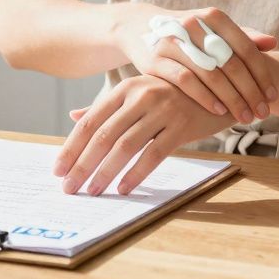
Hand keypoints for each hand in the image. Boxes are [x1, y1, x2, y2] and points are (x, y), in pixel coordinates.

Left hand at [53, 76, 231, 195]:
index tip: (58, 170)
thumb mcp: (140, 93)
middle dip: (83, 165)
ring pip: (125, 146)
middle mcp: (141, 96)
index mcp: (126, 88)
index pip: (90, 121)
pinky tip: (124, 188)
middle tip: (69, 188)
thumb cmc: (174, 93)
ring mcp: (163, 109)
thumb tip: (74, 117)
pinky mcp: (182, 126)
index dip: (71, 147)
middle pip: (103, 136)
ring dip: (106, 172)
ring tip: (93, 191)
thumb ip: (107, 106)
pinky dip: (136, 173)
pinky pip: (154, 154)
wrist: (221, 87)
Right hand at [117, 6, 277, 124]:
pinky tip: (219, 111)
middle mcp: (193, 25)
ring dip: (231, 99)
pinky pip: (185, 81)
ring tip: (244, 117)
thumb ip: (243, 37)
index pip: (246, 48)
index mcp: (213, 17)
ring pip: (210, 74)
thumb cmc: (188, 35)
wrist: (140, 28)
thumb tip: (273, 43)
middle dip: (250, 92)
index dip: (262, 74)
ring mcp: (173, 42)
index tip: (273, 96)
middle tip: (262, 113)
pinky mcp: (156, 59)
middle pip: (230, 63)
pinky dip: (205, 97)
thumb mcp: (213, 30)